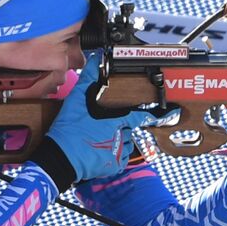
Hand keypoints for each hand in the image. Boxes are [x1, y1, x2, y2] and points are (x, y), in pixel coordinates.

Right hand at [32, 53, 155, 186]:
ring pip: (125, 143)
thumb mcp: (76, 100)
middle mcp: (120, 137)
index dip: (154, 115)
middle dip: (119, 126)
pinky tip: (100, 150)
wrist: (60, 158)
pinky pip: (121, 158)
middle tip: (102, 127)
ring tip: (99, 139)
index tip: (166, 114)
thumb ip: (88, 78)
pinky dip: (114, 155)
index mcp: (116, 121)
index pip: (140, 116)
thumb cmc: (69, 130)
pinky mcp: (114, 166)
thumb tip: (96, 59)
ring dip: (117, 140)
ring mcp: (118, 152)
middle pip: (128, 128)